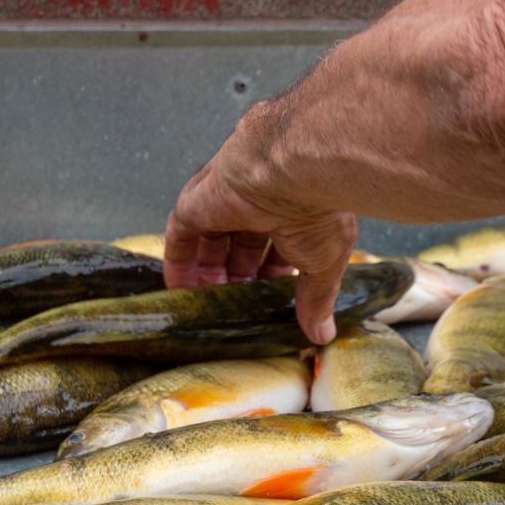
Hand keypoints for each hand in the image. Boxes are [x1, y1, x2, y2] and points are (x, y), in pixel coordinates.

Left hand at [164, 161, 356, 344]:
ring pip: (208, 245)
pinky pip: (179, 239)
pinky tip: (178, 293)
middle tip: (237, 312)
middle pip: (239, 249)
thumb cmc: (317, 208)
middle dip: (238, 281)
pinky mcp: (195, 206)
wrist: (291, 170)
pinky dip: (178, 266)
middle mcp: (255, 206)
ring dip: (207, 278)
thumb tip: (323, 334)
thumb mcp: (325, 262)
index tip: (269, 305)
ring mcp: (223, 204)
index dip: (270, 278)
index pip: (275, 249)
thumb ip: (318, 298)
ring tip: (207, 312)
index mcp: (290, 213)